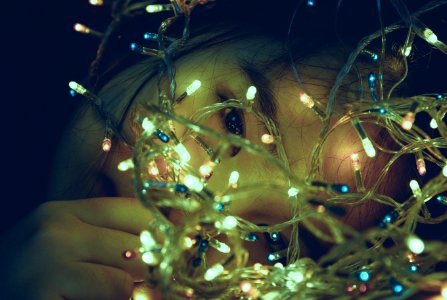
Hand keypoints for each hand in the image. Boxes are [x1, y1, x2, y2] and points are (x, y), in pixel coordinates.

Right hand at [0, 197, 153, 299]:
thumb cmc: (28, 280)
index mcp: (61, 213)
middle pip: (137, 242)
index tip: (173, 249)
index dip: (162, 231)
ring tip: (114, 296)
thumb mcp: (62, 248)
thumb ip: (103, 240)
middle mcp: (54, 229)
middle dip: (151, 268)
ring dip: (130, 293)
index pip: (134, 209)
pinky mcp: (43, 293)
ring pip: (128, 274)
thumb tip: (161, 244)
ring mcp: (47, 260)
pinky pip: (113, 295)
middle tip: (148, 282)